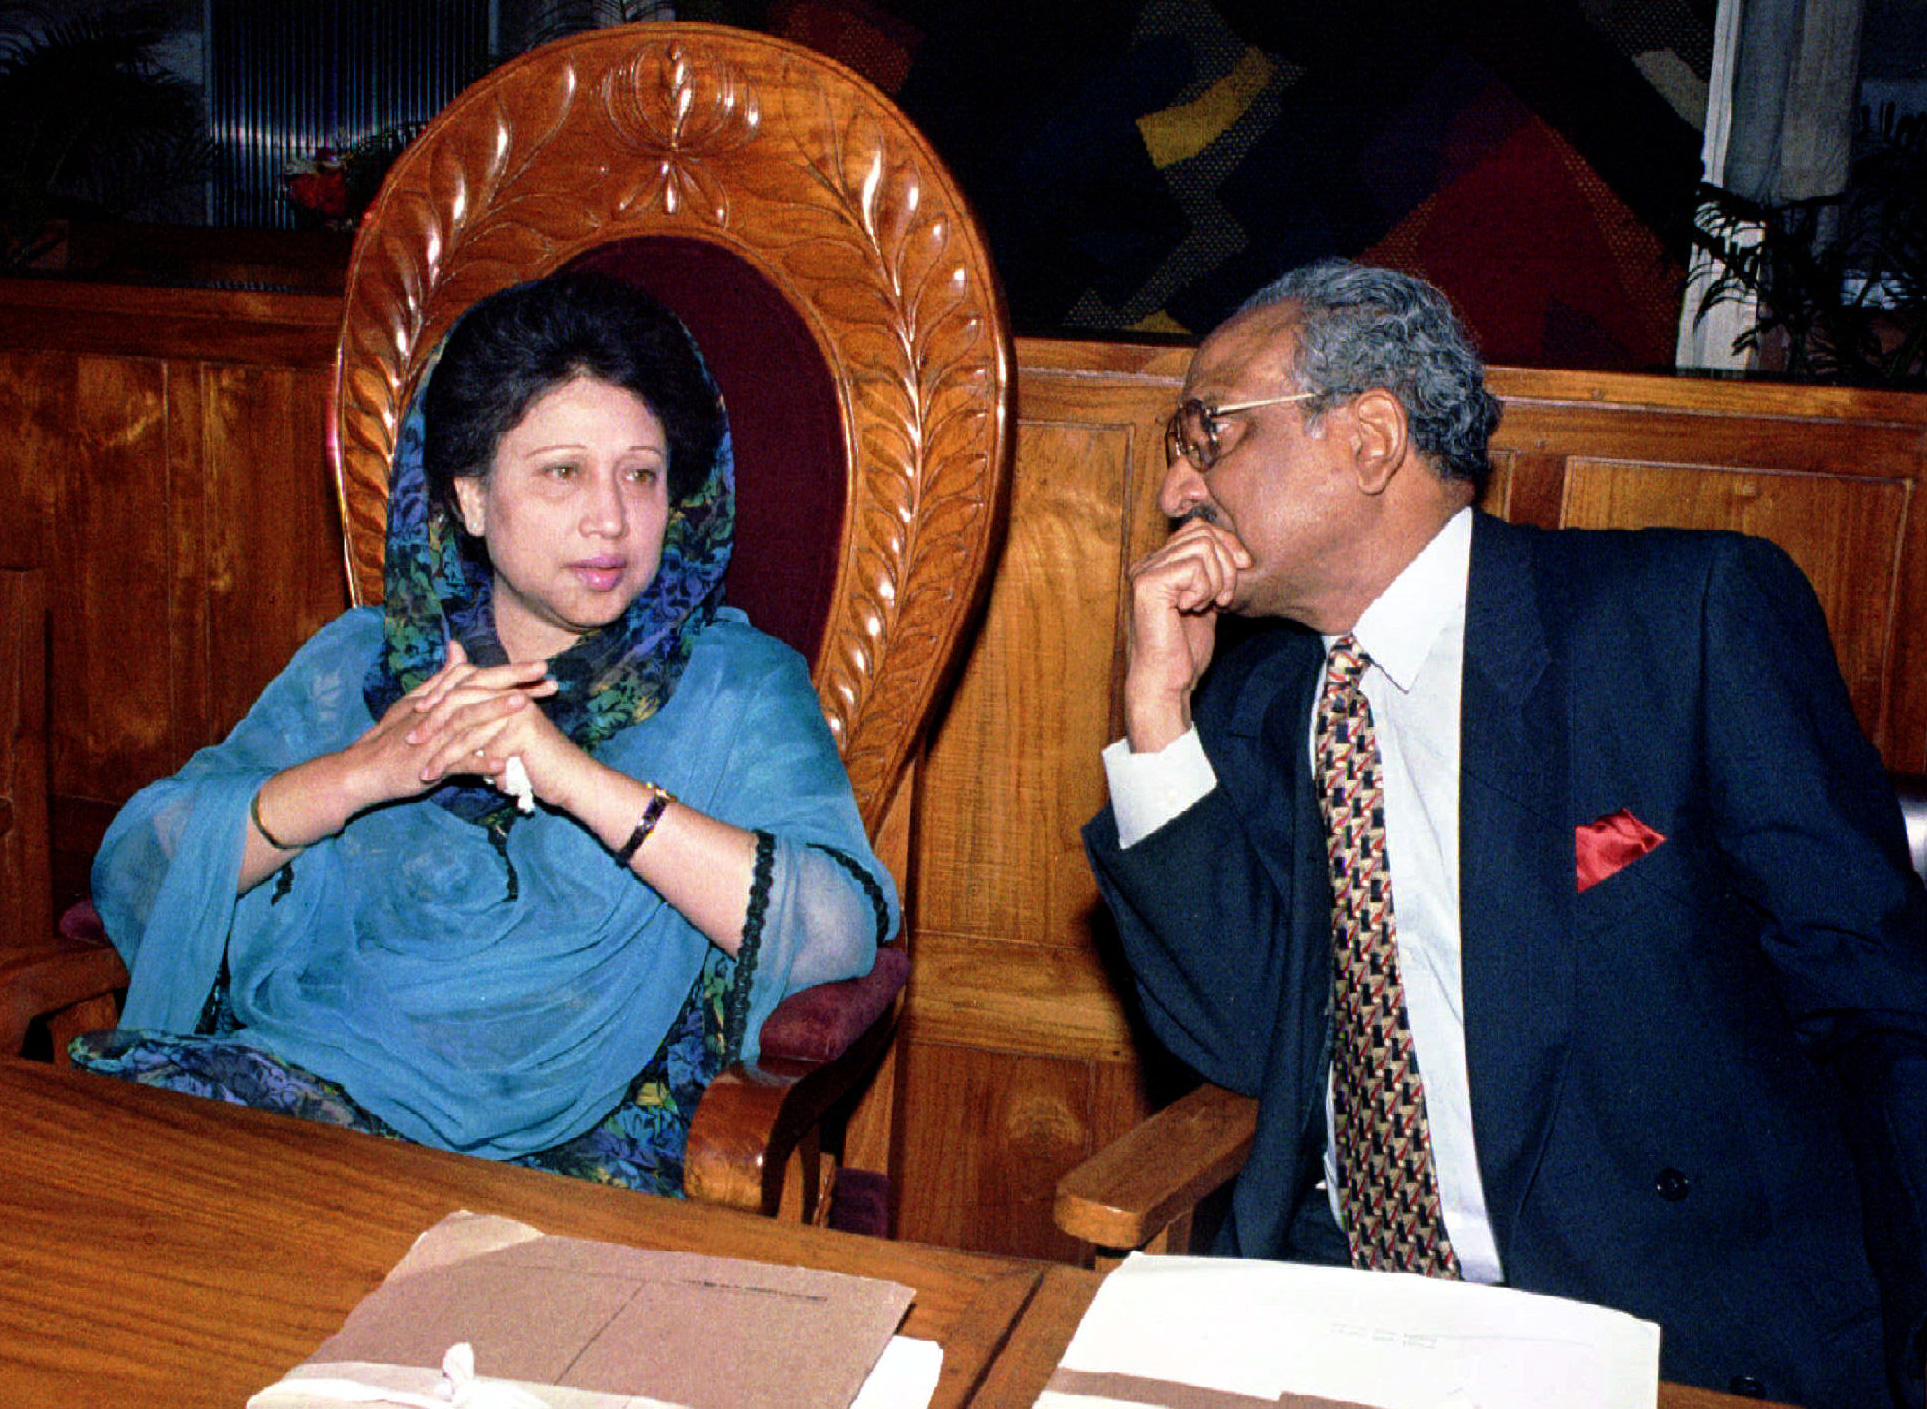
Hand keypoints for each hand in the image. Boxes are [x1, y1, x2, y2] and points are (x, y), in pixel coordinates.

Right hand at [338, 640, 554, 809]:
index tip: (542, 668)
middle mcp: (436, 712)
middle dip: (512, 681)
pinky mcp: (427, 764)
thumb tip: (459, 647)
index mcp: (438, 698)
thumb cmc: (393, 737)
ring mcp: (432, 737)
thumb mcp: (415, 702)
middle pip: (476, 690)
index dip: (509, 672)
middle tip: (547, 676)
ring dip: (496, 712)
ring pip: (466, 721)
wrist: (363, 770)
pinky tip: (503, 762)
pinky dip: (479, 762)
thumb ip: (442, 678)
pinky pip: (456, 764)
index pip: (478, 678)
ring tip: (527, 705)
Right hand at [1123, 515, 1251, 751]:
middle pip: (1203, 532)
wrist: (1166, 684)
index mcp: (1158, 565)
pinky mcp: (1148, 584)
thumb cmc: (1185, 653)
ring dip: (1217, 578)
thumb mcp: (1207, 604)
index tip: (1242, 572)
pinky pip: (1194, 566)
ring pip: (1202, 545)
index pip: (1199, 529)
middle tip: (1225, 598)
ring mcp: (1144, 571)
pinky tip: (1193, 609)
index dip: (1227, 546)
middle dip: (1226, 564)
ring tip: (1209, 605)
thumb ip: (1214, 576)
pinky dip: (1205, 588)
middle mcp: (1147, 563)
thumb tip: (1236, 550)